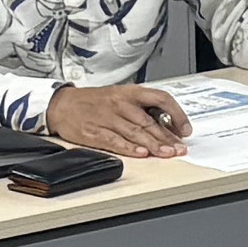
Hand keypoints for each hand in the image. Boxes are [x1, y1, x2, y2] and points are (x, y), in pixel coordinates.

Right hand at [44, 84, 190, 160]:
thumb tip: (166, 125)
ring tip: (168, 154)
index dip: (176, 114)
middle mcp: (120, 103)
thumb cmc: (94, 101)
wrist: (62, 104)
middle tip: (180, 148)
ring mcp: (107, 118)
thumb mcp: (119, 96)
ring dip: (154, 145)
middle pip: (149, 121)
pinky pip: (115, 141)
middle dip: (167, 137)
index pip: (160, 98)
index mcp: (129, 92)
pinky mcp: (94, 132)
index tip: (185, 128)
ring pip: (135, 132)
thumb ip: (141, 108)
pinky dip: (129, 148)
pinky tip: (141, 154)